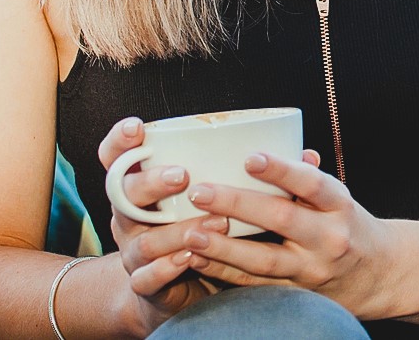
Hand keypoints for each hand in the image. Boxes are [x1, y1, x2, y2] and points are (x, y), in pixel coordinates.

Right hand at [97, 116, 217, 333]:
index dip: (120, 141)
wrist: (171, 291)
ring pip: (145, 240)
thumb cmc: (196, 227)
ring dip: (178, 230)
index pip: (116, 158)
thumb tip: (302, 149)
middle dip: (151, 183)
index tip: (138, 127)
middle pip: (124, 195)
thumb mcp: (205, 195)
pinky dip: (169, 268)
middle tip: (182, 175)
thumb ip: (232, 169)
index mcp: (139, 187)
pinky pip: (148, 277)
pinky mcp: (144, 284)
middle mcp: (129, 217)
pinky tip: (191, 258)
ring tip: (216, 221)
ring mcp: (133, 252)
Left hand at [180, 149, 388, 315]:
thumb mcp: (339, 197)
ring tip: (190, 234)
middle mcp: (329, 237)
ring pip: (263, 260)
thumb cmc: (347, 224)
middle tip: (200, 192)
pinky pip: (255, 284)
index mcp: (340, 205)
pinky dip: (224, 272)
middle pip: (282, 219)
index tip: (249, 157)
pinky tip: (197, 259)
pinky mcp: (296, 293)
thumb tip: (289, 145)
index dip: (281, 170)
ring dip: (223, 247)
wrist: (376, 273)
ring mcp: (312, 269)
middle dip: (237, 205)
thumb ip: (309, 175)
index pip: (311, 184)